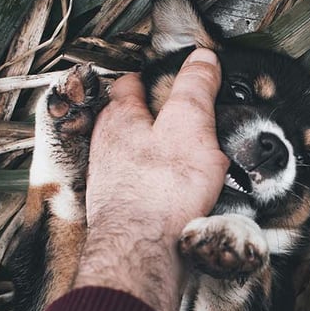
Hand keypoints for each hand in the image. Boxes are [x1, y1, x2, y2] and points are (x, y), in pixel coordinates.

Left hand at [73, 49, 228, 310]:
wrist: (141, 252)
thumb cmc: (161, 189)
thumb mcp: (189, 124)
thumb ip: (195, 89)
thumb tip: (203, 58)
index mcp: (121, 118)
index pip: (129, 84)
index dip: (147, 76)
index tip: (160, 73)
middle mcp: (107, 147)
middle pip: (125, 121)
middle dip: (147, 117)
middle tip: (171, 116)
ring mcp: (111, 182)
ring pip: (130, 157)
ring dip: (151, 155)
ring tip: (177, 158)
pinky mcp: (120, 212)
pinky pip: (138, 189)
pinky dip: (154, 187)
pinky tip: (172, 196)